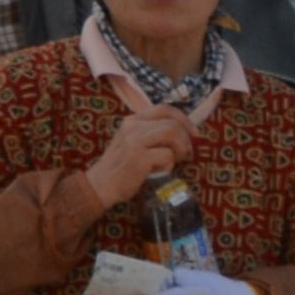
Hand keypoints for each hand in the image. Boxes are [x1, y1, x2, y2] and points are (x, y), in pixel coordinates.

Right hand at [79, 100, 204, 219]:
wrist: (100, 185)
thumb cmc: (121, 166)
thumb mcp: (132, 142)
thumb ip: (152, 133)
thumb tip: (186, 132)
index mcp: (132, 120)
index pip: (164, 109)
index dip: (184, 119)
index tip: (194, 133)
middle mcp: (133, 126)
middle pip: (172, 123)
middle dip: (186, 138)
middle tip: (185, 153)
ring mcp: (135, 141)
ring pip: (172, 134)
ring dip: (180, 149)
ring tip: (176, 160)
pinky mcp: (139, 158)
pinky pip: (167, 155)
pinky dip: (170, 164)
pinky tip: (160, 171)